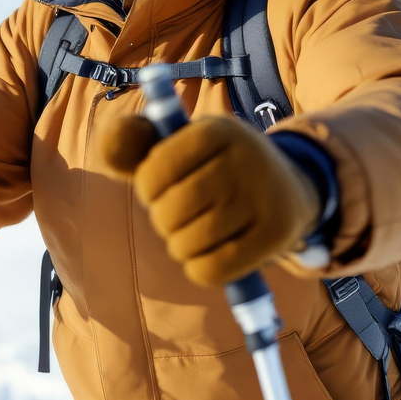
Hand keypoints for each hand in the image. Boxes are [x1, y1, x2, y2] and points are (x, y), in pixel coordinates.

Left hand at [99, 114, 319, 287]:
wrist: (287, 187)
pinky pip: (212, 270)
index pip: (152, 175)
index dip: (147, 190)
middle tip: (180, 212)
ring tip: (195, 232)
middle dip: (164, 219)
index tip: (162, 186)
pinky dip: (200, 268)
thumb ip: (131, 142)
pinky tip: (210, 253)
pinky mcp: (277, 234)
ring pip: (189, 244)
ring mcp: (265, 196)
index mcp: (215, 130)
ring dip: (181, 245)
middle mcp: (246, 157)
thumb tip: (113, 141)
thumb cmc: (211, 167)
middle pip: (169, 213)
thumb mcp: (174, 145)